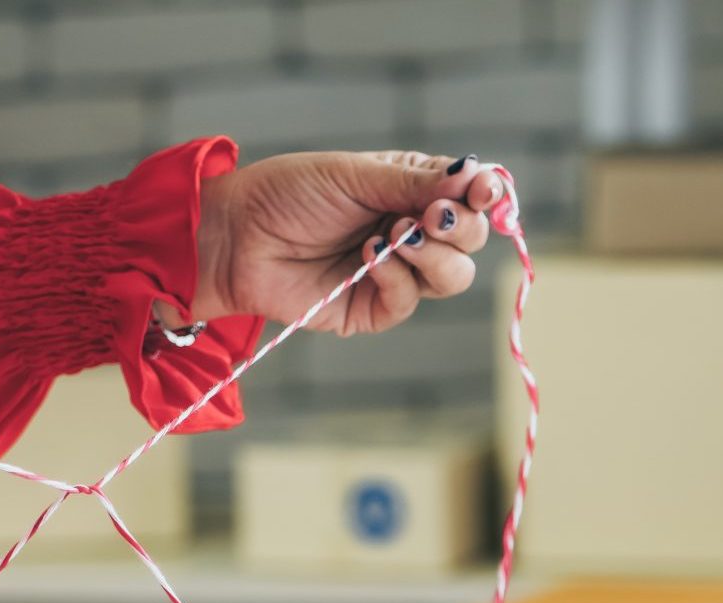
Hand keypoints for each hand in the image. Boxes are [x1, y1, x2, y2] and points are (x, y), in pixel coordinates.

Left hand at [192, 150, 501, 336]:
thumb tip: (476, 175)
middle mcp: (410, 232)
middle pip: (470, 239)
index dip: (487, 194)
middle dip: (460, 225)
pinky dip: (396, 276)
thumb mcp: (356, 174)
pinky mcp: (372, 309)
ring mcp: (395, 273)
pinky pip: (409, 300)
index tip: (484, 190)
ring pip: (453, 277)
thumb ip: (416, 179)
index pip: (470, 196)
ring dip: (434, 254)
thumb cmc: (287, 193)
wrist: (236, 235)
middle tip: (431, 214)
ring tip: (394, 236)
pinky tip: (369, 256)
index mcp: (411, 191)